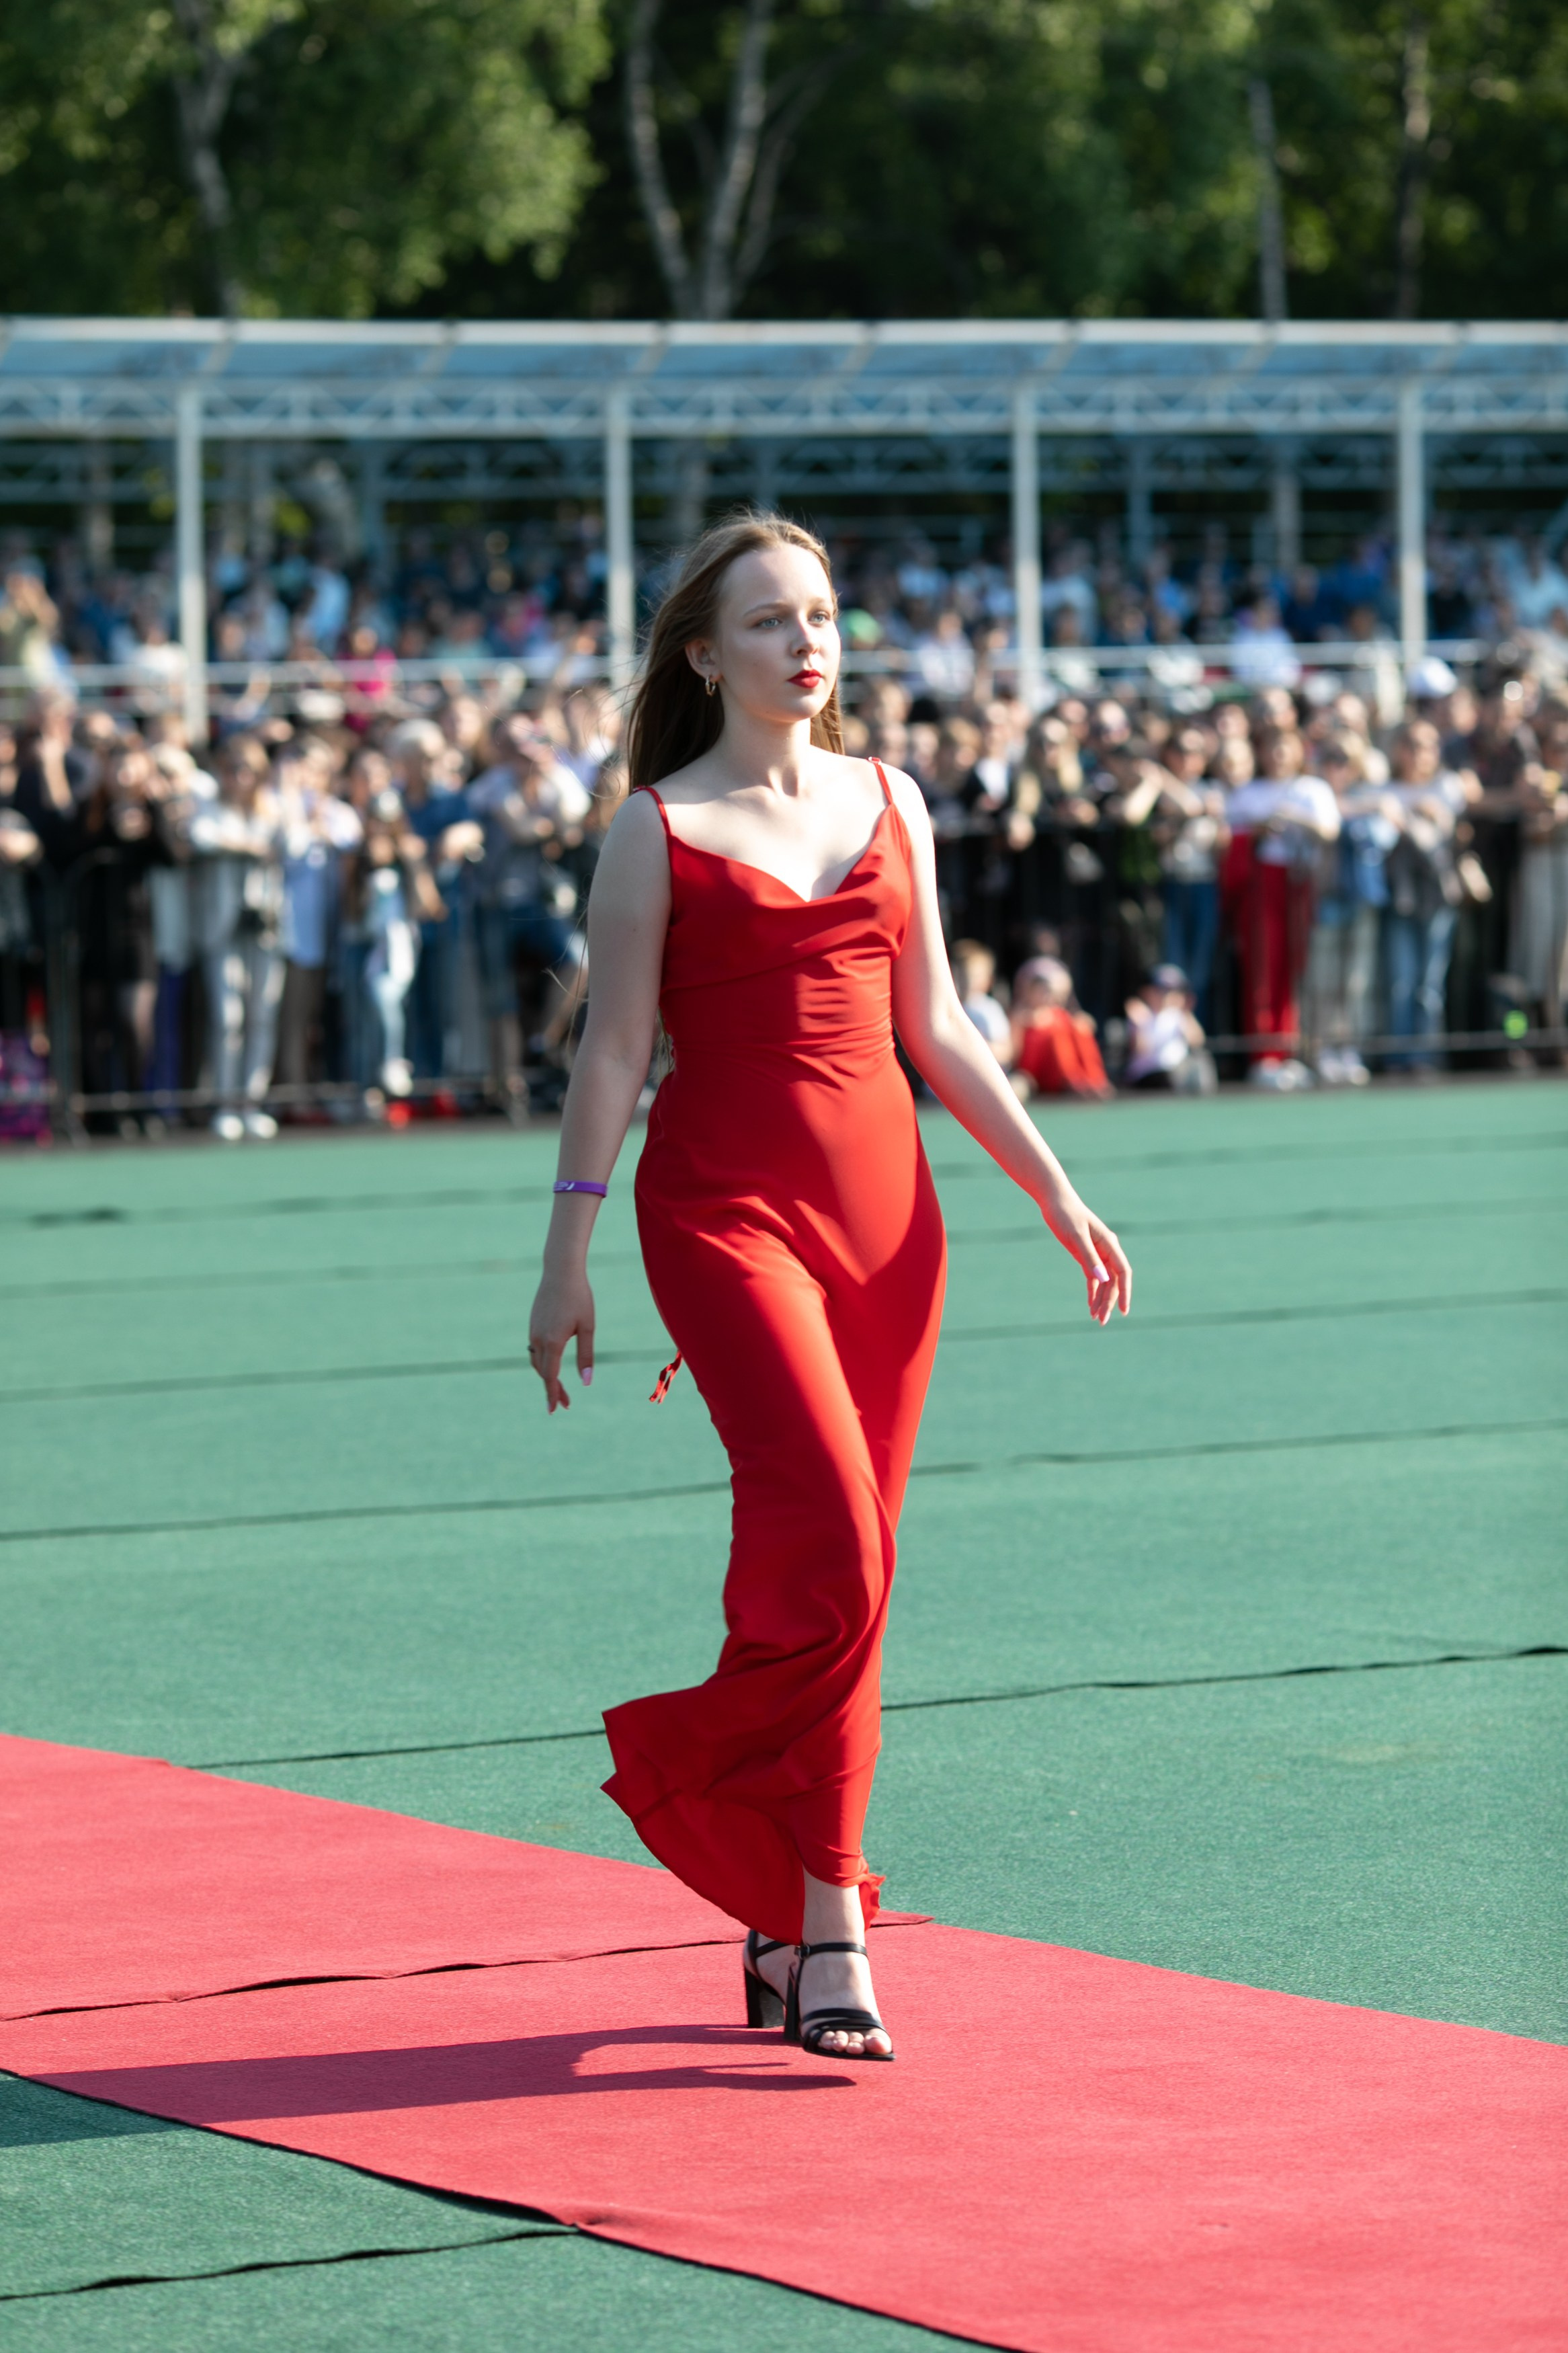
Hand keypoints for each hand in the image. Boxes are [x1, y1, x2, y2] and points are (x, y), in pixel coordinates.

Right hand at [527, 1269, 594, 1411]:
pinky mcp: (532, 1324)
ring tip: (559, 1389)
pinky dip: (542, 1362)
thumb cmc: (579, 1298)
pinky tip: (551, 1365)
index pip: (550, 1376)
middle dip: (552, 1389)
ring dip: (547, 1376)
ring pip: (536, 1362)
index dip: (553, 1394)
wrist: (560, 1271)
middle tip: (565, 1403)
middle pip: (543, 1372)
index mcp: (553, 1342)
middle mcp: (538, 1339)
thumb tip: (585, 1381)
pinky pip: (535, 1350)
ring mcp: (533, 1331)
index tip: (554, 1409)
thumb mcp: (588, 1328)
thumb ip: (586, 1356)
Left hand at [1040, 1187, 1130, 1325]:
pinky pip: (1093, 1278)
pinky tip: (1090, 1306)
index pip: (1123, 1272)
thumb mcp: (1075, 1236)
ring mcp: (1097, 1254)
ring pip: (1104, 1282)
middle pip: (1114, 1281)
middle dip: (1109, 1301)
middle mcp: (1106, 1250)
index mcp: (1109, 1244)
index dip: (1125, 1292)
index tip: (1124, 1310)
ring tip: (1096, 1318)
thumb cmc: (1065, 1215)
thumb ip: (1089, 1258)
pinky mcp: (1086, 1256)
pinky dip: (1093, 1292)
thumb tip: (1103, 1280)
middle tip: (1101, 1321)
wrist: (1054, 1201)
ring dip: (1101, 1299)